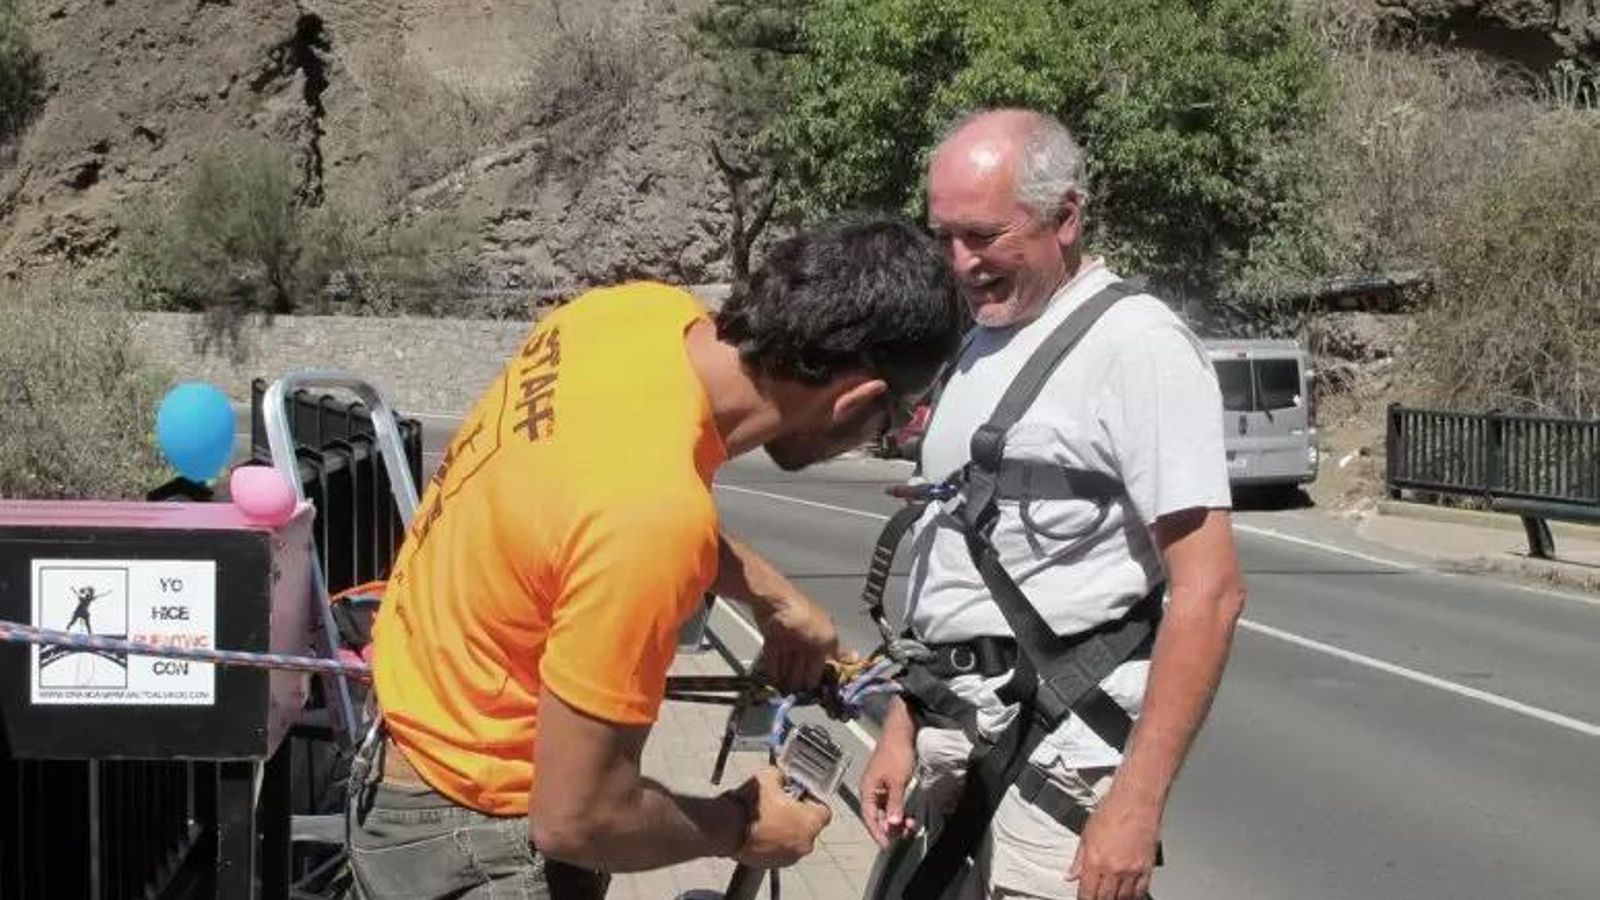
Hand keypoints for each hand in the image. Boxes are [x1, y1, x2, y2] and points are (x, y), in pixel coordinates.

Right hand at [731, 767, 832, 868]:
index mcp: (810, 823)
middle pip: (809, 827)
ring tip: (767, 817)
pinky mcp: (772, 864)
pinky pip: (779, 850)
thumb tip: (780, 777)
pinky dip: (773, 842)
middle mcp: (804, 844)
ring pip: (794, 840)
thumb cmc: (751, 807)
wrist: (728, 829)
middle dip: (798, 816)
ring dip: (785, 830)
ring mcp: (788, 857)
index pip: (824, 811)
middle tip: (782, 805)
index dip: (812, 801)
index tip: (801, 796)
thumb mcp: (769, 777)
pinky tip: (759, 830)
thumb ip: (781, 776)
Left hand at [752, 595, 842, 692]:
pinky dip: (773, 669)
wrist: (774, 603)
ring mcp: (789, 638)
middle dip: (801, 679)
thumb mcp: (826, 637)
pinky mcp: (772, 638)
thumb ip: (838, 651)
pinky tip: (773, 681)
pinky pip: (774, 657)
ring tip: (784, 691)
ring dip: (786, 676)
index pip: (822, 662)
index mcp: (822, 636)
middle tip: (797, 694)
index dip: (818, 676)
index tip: (813, 692)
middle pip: (804, 664)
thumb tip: (854, 658)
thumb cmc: (803, 616)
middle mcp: (807, 637)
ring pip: (789, 662)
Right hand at [859, 733, 917, 847]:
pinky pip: (891, 802)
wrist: (901, 733)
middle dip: (889, 827)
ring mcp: (879, 785)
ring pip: (885, 810)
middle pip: (877, 815)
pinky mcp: (888, 782)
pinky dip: (899, 810)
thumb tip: (893, 823)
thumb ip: (895, 804)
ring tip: (909, 825)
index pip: (869, 817)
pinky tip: (908, 814)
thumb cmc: (896, 753)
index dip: (877, 832)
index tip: (886, 845)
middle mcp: (870, 789)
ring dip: (896, 819)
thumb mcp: (897, 782)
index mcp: (867, 789)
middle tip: (902, 835)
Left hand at [1067, 792, 1160, 899]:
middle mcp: (1114, 868)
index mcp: (1095, 860)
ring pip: (1123, 898)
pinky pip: (1140, 890)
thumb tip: (1071, 875)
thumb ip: (1078, 859)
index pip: (1087, 893)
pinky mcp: (1147, 867)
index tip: (1084, 898)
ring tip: (1111, 895)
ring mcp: (1132, 870)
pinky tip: (1128, 893)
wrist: (1136, 801)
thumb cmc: (1112, 811)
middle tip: (1096, 897)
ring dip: (1115, 899)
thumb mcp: (1086, 834)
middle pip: (1105, 898)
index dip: (1084, 899)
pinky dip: (1133, 895)